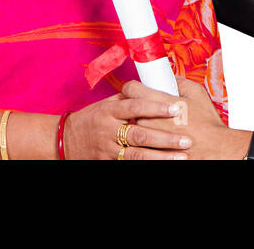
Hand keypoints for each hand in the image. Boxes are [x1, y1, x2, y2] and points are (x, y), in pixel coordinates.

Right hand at [63, 90, 192, 159]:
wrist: (66, 141)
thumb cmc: (92, 118)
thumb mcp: (107, 104)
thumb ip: (128, 99)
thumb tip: (156, 88)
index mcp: (110, 110)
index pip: (136, 106)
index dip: (157, 106)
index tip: (178, 107)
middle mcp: (108, 130)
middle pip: (140, 134)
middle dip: (165, 138)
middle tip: (187, 139)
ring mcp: (107, 149)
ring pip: (137, 155)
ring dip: (161, 157)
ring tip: (182, 157)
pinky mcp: (107, 162)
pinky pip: (130, 164)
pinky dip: (147, 165)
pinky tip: (163, 165)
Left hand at [124, 76, 249, 159]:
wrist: (213, 149)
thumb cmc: (207, 122)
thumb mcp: (197, 93)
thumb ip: (180, 82)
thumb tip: (171, 78)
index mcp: (157, 101)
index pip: (130, 89)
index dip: (133, 88)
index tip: (137, 90)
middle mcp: (147, 120)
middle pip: (130, 109)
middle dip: (138, 108)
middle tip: (149, 109)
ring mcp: (147, 138)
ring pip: (134, 127)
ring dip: (141, 125)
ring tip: (155, 126)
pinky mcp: (149, 153)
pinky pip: (140, 145)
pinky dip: (145, 142)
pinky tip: (156, 141)